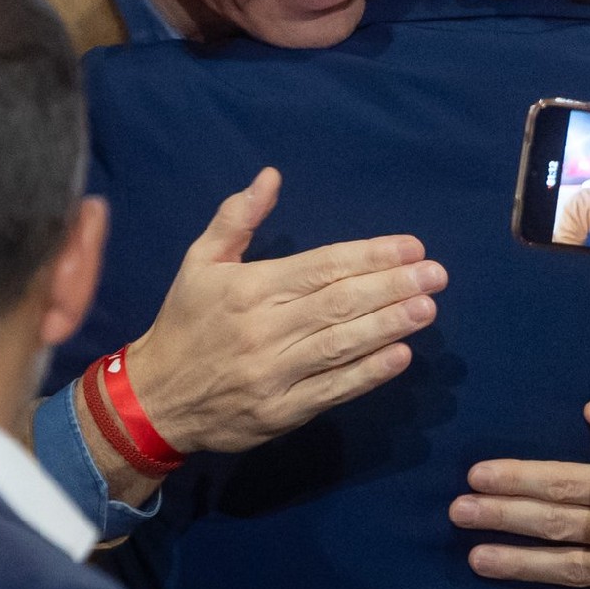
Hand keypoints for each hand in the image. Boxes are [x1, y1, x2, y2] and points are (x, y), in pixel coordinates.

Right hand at [123, 168, 444, 454]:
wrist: (153, 398)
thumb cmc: (184, 322)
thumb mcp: (200, 261)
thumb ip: (237, 218)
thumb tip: (270, 176)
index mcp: (248, 288)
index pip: (321, 267)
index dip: (370, 256)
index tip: (412, 247)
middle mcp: (263, 328)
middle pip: (339, 304)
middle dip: (392, 286)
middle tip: (436, 274)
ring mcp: (273, 374)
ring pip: (341, 345)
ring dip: (389, 325)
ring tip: (428, 307)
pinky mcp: (281, 412)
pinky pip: (333, 390)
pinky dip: (368, 373)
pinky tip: (401, 355)